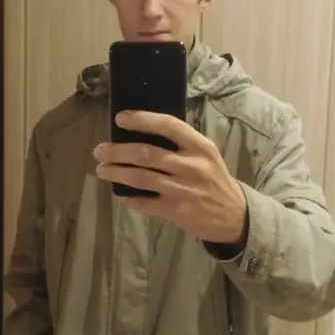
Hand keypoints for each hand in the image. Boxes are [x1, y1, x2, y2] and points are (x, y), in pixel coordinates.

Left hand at [94, 111, 247, 244]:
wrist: (234, 216)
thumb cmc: (214, 179)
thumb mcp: (206, 155)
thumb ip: (181, 144)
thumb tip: (142, 133)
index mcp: (200, 147)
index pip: (169, 126)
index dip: (142, 120)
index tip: (120, 119)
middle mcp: (192, 166)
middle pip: (146, 154)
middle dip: (118, 151)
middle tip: (100, 151)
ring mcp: (184, 190)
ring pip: (141, 178)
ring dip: (117, 173)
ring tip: (102, 170)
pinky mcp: (177, 211)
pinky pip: (145, 203)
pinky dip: (129, 198)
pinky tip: (121, 194)